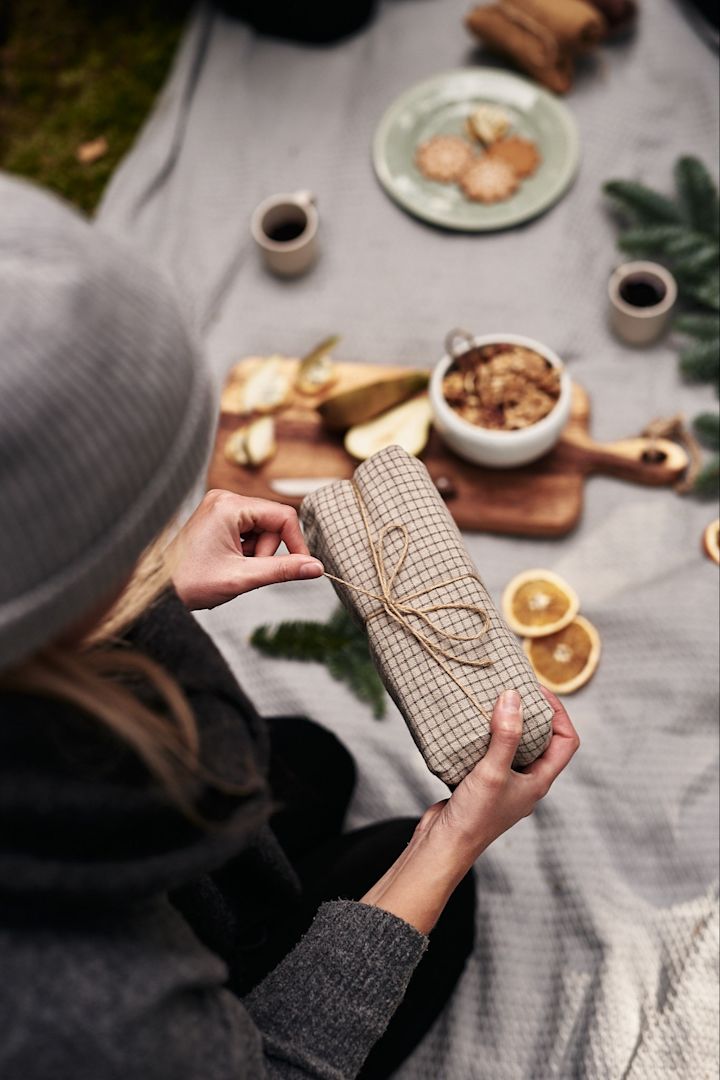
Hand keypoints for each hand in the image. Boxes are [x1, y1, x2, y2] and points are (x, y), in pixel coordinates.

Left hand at [169, 489, 323, 609]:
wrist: (159, 590)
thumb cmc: (192, 582)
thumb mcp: (243, 577)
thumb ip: (283, 570)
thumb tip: (315, 567)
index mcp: (229, 506)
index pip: (283, 516)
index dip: (296, 542)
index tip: (300, 567)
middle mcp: (225, 499)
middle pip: (272, 522)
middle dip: (267, 550)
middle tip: (246, 569)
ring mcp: (220, 507)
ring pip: (261, 528)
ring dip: (256, 552)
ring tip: (233, 567)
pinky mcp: (217, 517)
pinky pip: (247, 530)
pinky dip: (246, 549)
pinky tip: (228, 561)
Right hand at [427, 686, 578, 861]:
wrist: (444, 845)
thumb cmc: (474, 817)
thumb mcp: (492, 771)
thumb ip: (506, 736)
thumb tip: (514, 697)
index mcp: (539, 781)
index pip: (566, 741)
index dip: (559, 713)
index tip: (537, 691)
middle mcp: (526, 782)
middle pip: (541, 740)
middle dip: (531, 714)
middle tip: (513, 690)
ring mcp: (504, 783)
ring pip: (514, 746)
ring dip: (506, 724)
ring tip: (491, 701)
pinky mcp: (482, 783)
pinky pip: (490, 753)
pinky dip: (485, 736)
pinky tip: (470, 726)